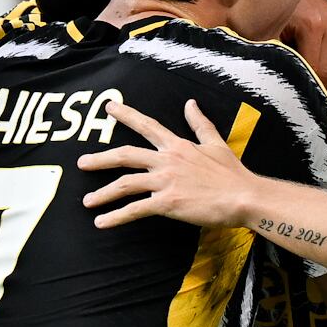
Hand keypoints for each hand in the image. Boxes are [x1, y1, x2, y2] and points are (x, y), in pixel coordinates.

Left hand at [82, 97, 259, 230]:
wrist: (244, 196)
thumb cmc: (233, 174)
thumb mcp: (216, 143)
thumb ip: (200, 124)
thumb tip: (190, 103)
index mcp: (177, 146)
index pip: (147, 126)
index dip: (126, 115)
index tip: (109, 107)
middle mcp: (167, 160)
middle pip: (125, 155)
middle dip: (100, 159)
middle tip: (81, 163)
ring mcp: (165, 182)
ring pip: (125, 184)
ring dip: (103, 194)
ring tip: (88, 202)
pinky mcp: (167, 203)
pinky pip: (135, 209)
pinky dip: (116, 216)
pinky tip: (102, 223)